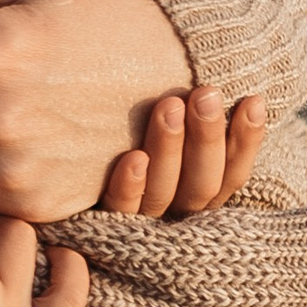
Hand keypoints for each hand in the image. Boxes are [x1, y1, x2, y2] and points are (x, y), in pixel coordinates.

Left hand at [100, 89, 268, 217]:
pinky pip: (120, 209)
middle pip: (202, 183)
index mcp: (199, 194)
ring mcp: (141, 221)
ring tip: (170, 106)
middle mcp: (175, 214)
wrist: (53, 194)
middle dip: (208, 137)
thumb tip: (230, 83)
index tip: (252, 101)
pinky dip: (130, 186)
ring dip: (170, 149)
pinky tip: (133, 158)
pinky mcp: (103, 223)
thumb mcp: (171, 130)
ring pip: (165, 192)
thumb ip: (195, 113)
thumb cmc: (123, 139)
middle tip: (205, 94)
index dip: (246, 141)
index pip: (232, 173)